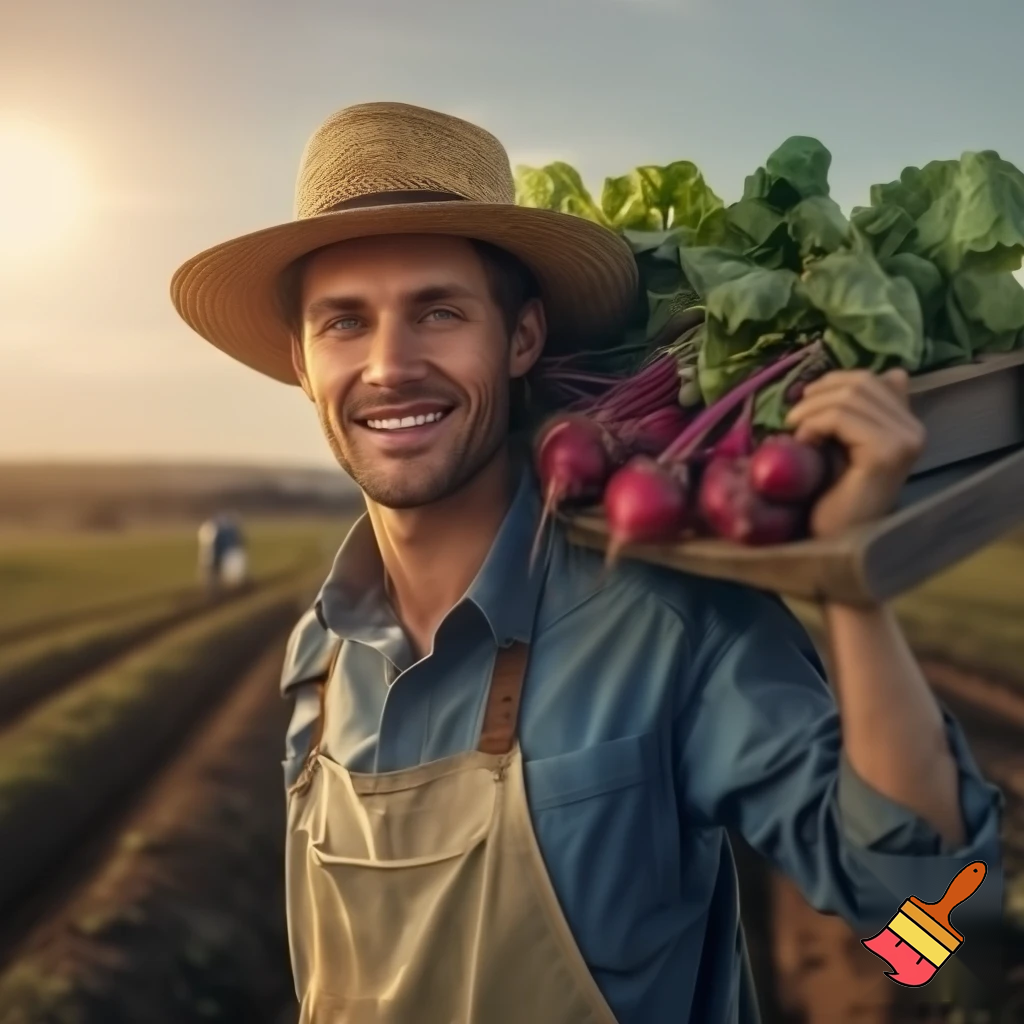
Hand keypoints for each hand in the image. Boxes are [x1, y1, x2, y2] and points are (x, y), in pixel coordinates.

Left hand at [785, 368, 925, 538]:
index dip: (830, 384)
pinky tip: (804, 444)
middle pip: (860, 383)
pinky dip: (814, 425)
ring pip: (850, 397)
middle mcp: (914, 430)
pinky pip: (843, 418)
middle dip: (816, 396)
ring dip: (810, 411)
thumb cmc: (831, 498)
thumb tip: (890, 373)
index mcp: (907, 424)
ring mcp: (904, 441)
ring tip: (796, 435)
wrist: (832, 545)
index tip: (803, 405)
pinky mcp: (886, 454)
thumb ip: (858, 413)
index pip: (870, 379)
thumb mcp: (841, 445)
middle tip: (791, 421)